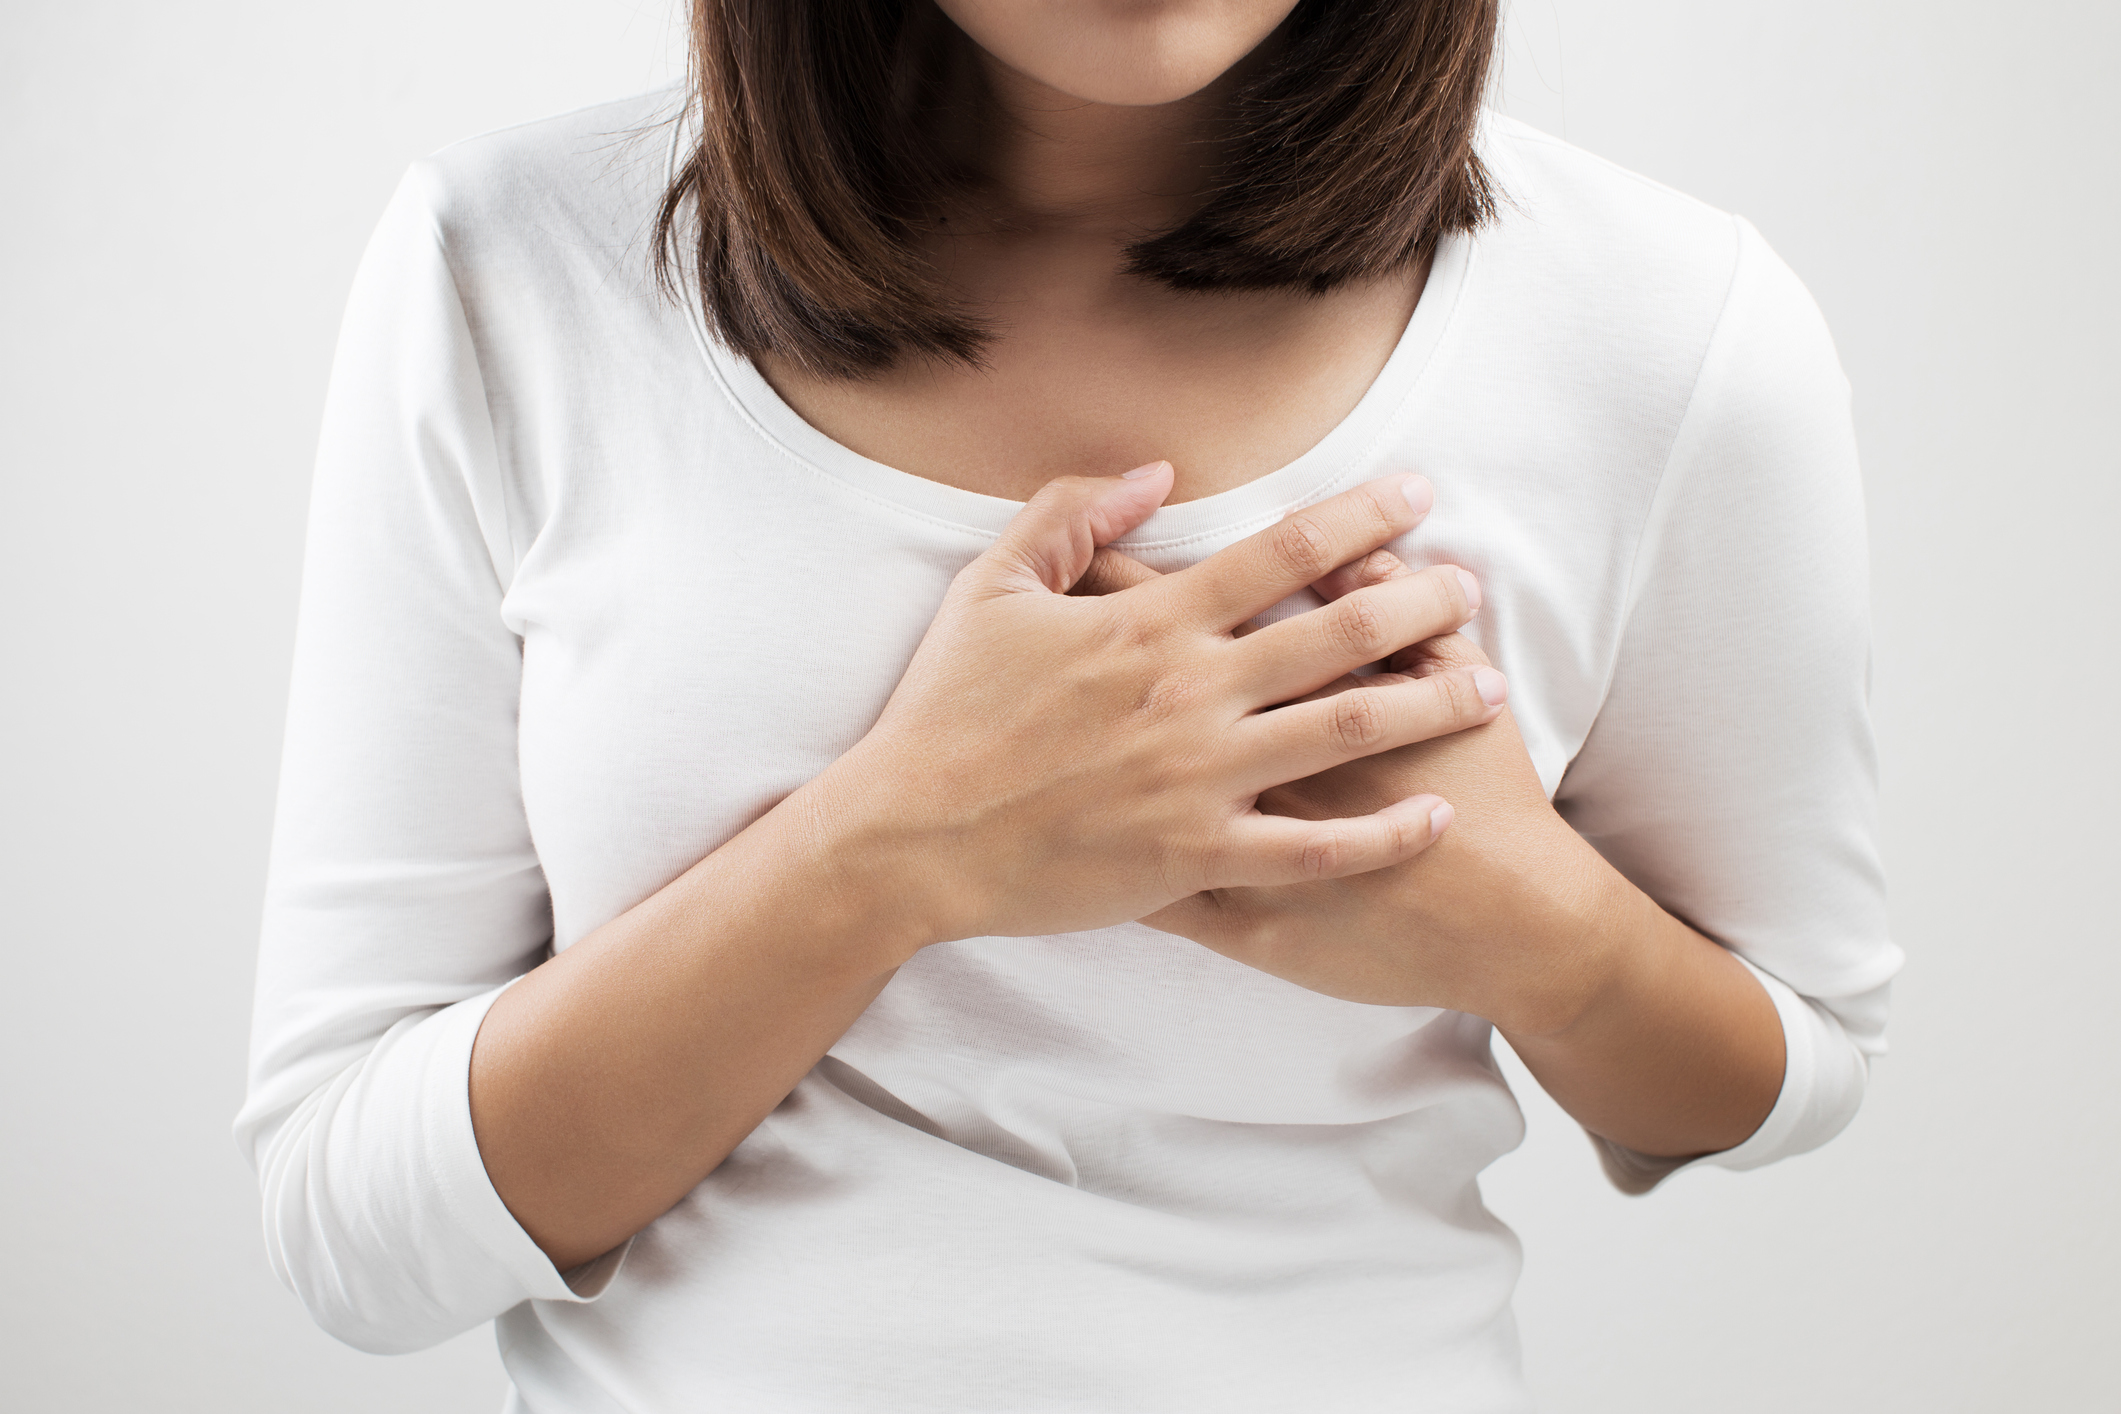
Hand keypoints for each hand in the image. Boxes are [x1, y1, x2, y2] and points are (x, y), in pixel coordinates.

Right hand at [791, 464, 1509, 953]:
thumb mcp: (991, 587)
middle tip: (1473, 590)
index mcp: (1151, 622)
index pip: (1284, 553)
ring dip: (1430, 705)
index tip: (1419, 493)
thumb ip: (1071, 516)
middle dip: (1423, 605)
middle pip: (1340, 635)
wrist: (908, 836)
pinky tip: (1433, 817)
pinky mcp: (1194, 857)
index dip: (1363, 517)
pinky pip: (1312, 851)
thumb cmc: (945, 711)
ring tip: (1490, 689)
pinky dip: (1381, 836)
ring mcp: (1199, 778)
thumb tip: (1156, 473)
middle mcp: (1192, 692)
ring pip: (1347, 734)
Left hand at [1078, 541, 1619, 1033]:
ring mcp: (1219, 839)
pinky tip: (1064, 857)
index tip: (1080, 560)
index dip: (1116, 576)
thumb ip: (1396, 608)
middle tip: (1020, 627)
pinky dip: (1100, 874)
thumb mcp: (1454, 679)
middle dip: (1066, 657)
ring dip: (1069, 762)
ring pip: (1112, 794)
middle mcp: (1227, 755)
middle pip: (1117, 691)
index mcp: (1274, 688)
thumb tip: (1358, 551)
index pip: (1172, 610)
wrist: (1504, 921)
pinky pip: (1140, 892)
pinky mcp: (1227, 913)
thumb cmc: (1487, 795)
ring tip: (1028, 733)